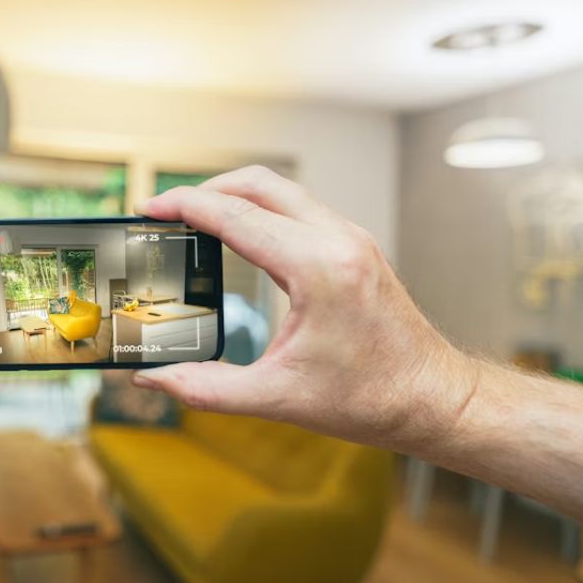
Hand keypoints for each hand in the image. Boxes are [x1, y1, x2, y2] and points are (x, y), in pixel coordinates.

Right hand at [133, 166, 478, 451]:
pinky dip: (262, 209)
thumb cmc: (371, 398)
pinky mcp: (356, 246)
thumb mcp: (276, 397)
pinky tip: (239, 234)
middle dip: (205, 190)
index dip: (184, 207)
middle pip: (258, 184)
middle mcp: (338, 240)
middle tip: (166, 210)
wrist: (433, 398)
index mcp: (318, 268)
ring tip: (195, 219)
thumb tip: (153, 378)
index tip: (149, 209)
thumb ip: (205, 387)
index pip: (236, 216)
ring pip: (281, 190)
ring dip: (235, 196)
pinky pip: (299, 208)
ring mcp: (351, 238)